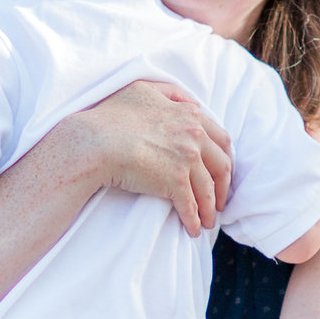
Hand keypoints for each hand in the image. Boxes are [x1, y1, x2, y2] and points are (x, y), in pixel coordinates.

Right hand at [67, 80, 231, 236]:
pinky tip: (192, 229)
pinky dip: (194, 220)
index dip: (224, 159)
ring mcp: (186, 159)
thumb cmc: (112, 115)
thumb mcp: (143, 89)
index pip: (221, 139)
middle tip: (220, 201)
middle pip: (221, 166)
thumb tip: (191, 102)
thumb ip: (170, 93)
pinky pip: (190, 206)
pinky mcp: (175, 182)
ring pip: (208, 190)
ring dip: (209, 208)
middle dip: (223, 186)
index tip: (221, 172)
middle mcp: (194, 135)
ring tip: (207, 221)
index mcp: (190, 114)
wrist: (95, 141)